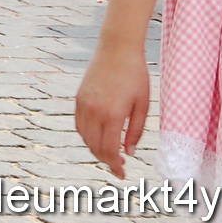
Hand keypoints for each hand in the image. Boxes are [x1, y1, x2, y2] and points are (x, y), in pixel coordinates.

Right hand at [74, 45, 150, 177]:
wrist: (117, 49)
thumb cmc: (135, 75)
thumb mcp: (143, 105)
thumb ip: (135, 131)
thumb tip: (128, 152)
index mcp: (112, 114)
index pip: (109, 150)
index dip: (115, 165)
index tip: (122, 173)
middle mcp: (94, 111)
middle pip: (95, 146)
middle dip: (106, 160)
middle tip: (119, 166)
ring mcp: (84, 104)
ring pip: (84, 137)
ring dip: (95, 149)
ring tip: (109, 153)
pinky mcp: (79, 97)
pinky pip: (78, 124)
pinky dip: (86, 135)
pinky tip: (97, 137)